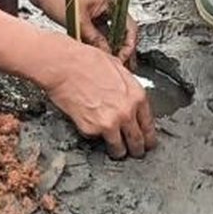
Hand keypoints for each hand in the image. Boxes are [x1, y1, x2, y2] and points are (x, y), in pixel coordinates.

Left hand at [29, 0, 138, 65]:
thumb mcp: (78, 19)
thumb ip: (94, 38)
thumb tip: (107, 55)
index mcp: (110, 2)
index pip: (129, 27)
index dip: (129, 44)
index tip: (123, 58)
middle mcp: (106, 8)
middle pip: (120, 33)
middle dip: (121, 50)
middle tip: (122, 67)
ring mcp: (96, 13)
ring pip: (108, 35)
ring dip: (109, 49)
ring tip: (110, 65)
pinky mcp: (85, 19)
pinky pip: (96, 34)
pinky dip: (96, 45)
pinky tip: (96, 57)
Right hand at [41, 40, 156, 158]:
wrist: (64, 66)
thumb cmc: (86, 61)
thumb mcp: (117, 67)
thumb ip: (126, 85)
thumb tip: (127, 94)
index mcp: (136, 96)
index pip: (149, 125)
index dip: (148, 136)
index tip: (147, 141)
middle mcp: (126, 112)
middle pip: (137, 141)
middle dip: (137, 150)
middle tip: (135, 152)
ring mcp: (109, 123)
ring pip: (119, 149)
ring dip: (118, 152)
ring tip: (116, 152)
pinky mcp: (91, 129)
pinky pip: (96, 139)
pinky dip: (94, 136)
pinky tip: (91, 128)